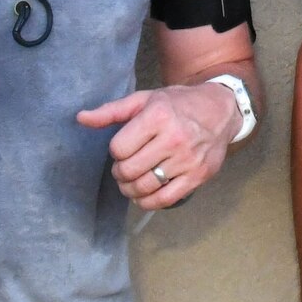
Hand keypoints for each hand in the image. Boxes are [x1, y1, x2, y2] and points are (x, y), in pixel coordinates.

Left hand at [77, 83, 239, 210]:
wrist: (221, 109)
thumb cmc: (178, 104)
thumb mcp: (145, 99)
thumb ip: (112, 111)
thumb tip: (81, 119)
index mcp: (158, 116)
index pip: (119, 148)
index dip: (116, 151)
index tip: (123, 148)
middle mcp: (174, 138)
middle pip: (130, 170)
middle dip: (121, 173)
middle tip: (125, 168)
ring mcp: (188, 159)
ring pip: (145, 187)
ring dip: (131, 190)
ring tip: (132, 182)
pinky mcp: (198, 175)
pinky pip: (166, 199)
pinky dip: (149, 202)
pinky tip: (145, 195)